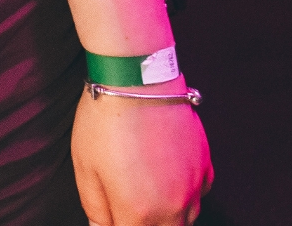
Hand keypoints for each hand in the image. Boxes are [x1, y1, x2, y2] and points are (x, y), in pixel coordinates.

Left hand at [71, 79, 213, 224]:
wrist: (138, 80)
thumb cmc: (106, 122)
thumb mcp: (85, 169)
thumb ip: (96, 209)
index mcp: (139, 213)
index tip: (113, 216)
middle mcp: (173, 207)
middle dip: (142, 223)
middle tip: (126, 204)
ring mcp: (195, 188)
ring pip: (185, 221)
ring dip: (166, 217)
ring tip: (144, 193)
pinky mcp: (206, 168)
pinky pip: (198, 196)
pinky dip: (184, 196)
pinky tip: (166, 179)